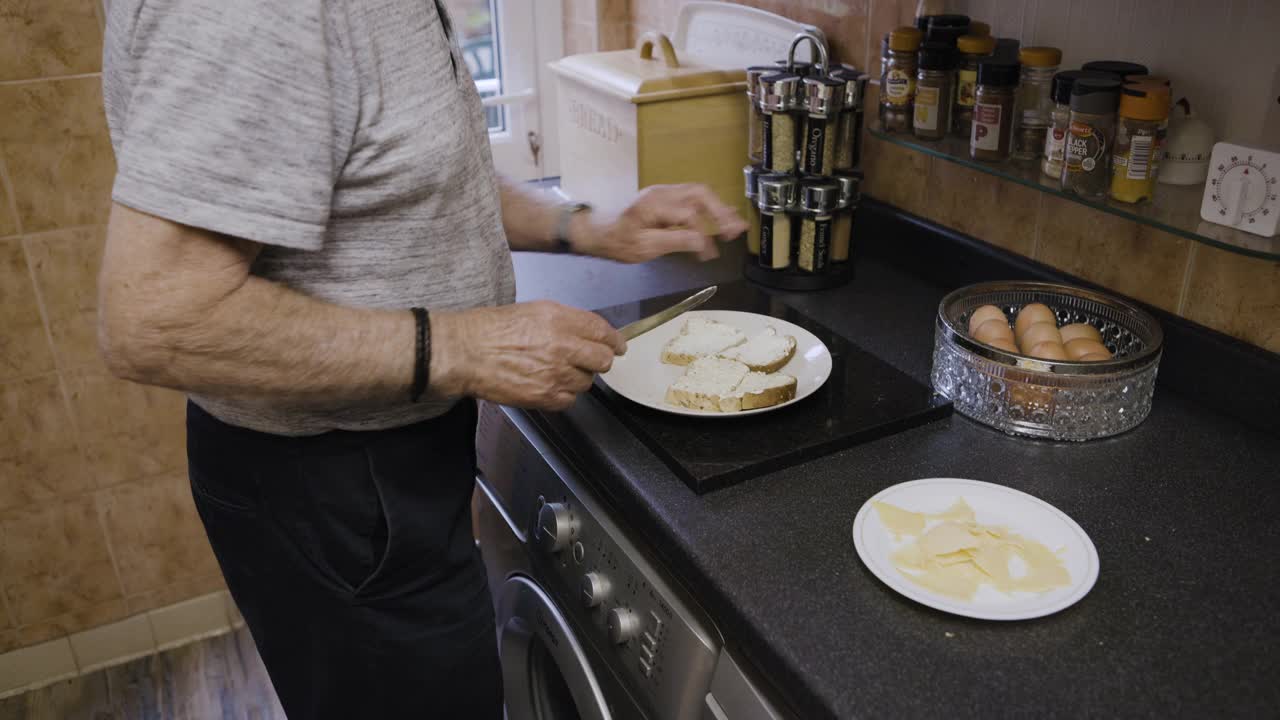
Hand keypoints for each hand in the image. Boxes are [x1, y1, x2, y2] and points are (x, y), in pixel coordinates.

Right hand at [429, 301, 626, 410]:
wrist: (465, 352)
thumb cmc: (490, 330)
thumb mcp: (533, 311)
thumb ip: (566, 321)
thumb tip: (587, 332)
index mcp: (559, 319)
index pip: (602, 331)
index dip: (614, 340)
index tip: (618, 345)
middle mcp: (562, 345)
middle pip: (603, 359)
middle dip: (600, 360)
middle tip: (591, 360)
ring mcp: (555, 374)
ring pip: (587, 382)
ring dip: (577, 377)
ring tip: (555, 371)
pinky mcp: (545, 397)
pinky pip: (569, 400)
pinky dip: (563, 395)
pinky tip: (547, 385)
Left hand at [571, 184, 748, 262]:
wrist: (596, 230)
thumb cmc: (617, 242)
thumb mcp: (644, 248)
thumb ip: (675, 242)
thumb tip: (702, 242)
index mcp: (656, 205)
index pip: (691, 217)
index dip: (704, 236)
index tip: (710, 255)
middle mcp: (662, 193)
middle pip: (700, 194)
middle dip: (721, 211)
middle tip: (736, 230)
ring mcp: (663, 193)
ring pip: (698, 192)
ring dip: (717, 207)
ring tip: (734, 223)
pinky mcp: (663, 198)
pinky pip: (690, 197)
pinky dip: (707, 206)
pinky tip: (716, 217)